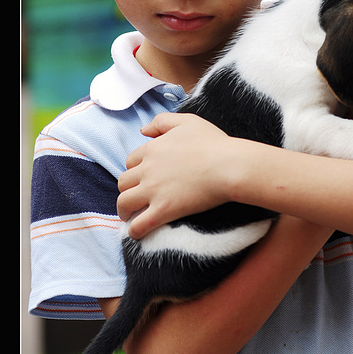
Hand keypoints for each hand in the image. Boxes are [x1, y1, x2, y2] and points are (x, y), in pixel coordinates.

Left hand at [118, 113, 242, 238]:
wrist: (229, 166)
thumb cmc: (213, 144)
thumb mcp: (188, 121)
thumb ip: (162, 121)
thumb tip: (143, 131)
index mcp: (152, 148)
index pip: (130, 161)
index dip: (135, 169)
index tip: (143, 176)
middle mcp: (148, 169)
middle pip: (123, 182)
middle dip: (127, 189)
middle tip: (136, 196)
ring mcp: (153, 190)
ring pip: (124, 203)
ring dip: (124, 211)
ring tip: (131, 216)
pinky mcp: (163, 210)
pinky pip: (138, 225)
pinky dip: (134, 230)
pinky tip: (138, 232)